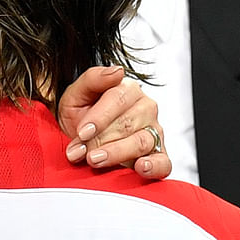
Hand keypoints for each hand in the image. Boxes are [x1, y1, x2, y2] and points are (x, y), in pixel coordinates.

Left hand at [58, 66, 172, 178]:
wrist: (80, 138)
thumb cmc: (79, 113)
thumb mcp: (76, 93)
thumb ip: (93, 78)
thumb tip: (117, 71)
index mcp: (127, 89)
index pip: (118, 99)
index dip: (99, 117)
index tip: (82, 132)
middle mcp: (146, 108)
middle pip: (127, 123)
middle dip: (100, 140)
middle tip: (80, 152)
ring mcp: (154, 131)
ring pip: (141, 142)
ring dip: (115, 153)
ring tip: (94, 160)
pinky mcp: (159, 155)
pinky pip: (163, 162)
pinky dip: (153, 166)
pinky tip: (140, 167)